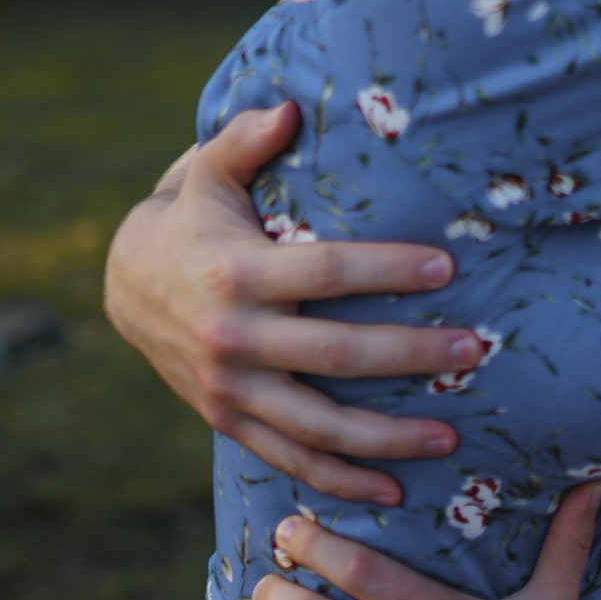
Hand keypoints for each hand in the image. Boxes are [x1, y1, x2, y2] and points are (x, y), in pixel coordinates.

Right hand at [104, 101, 472, 506]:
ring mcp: (231, 390)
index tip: (447, 270)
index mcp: (236, 273)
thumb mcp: (208, 172)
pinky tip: (395, 492)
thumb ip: (244, 137)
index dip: (386, 272)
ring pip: (319, 426)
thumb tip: (288, 107)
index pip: (326, 273)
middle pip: (336, 356)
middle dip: (411, 355)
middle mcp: (234, 339)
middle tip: (476, 350)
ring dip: (388, 438)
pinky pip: (292, 460)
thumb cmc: (192, 218)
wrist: (124, 285)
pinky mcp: (230, 422)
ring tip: (453, 438)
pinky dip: (341, 482)